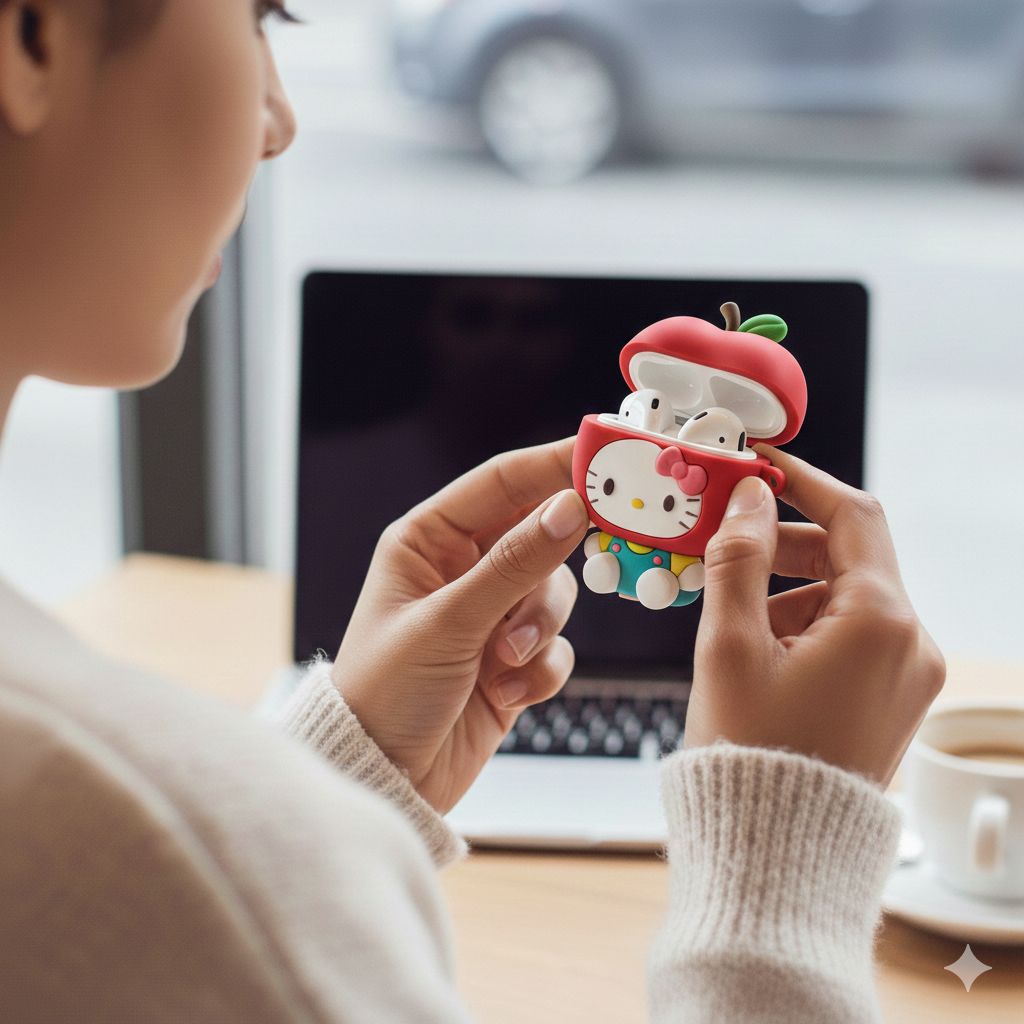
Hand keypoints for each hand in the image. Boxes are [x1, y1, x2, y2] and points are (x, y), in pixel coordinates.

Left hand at [331, 438, 588, 812]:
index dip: (555, 465)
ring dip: (539, 628)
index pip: (502, 483)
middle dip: (556, 559)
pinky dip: (539, 668)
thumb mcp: (448, 621)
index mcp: (428, 541)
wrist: (385, 780)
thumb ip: (513, 564)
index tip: (607, 456)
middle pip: (539, 534)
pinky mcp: (513, 660)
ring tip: (507, 659)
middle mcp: (461, 570)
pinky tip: (504, 692)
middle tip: (605, 540)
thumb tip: (570, 508)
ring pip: (554, 593)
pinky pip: (555, 645)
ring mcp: (490, 615)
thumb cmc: (385, 692)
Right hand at [684, 445, 944, 785]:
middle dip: (783, 544)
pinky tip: (759, 650)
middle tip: (723, 542)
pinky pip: (854, 634)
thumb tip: (751, 498)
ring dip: (789, 589)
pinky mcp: (895, 697)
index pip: (851, 515)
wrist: (779, 851)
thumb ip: (739, 558)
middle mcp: (913, 642)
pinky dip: (807, 624)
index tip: (759, 463)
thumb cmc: (750, 750)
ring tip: (732, 620)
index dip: (801, 480)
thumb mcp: (729, 645)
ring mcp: (910, 673)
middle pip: (848, 556)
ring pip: (848, 596)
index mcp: (881, 621)